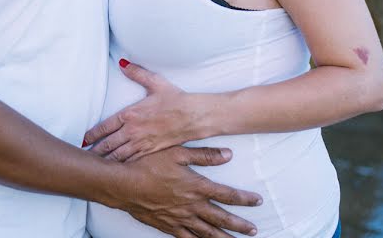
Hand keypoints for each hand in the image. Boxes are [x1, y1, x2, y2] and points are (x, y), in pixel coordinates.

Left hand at [85, 60, 213, 161]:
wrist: (195, 116)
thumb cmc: (176, 99)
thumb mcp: (155, 83)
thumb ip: (137, 73)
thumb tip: (123, 63)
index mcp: (131, 114)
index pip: (105, 127)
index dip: (93, 134)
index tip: (84, 139)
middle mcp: (133, 131)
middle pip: (108, 144)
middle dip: (95, 151)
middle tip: (84, 157)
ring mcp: (142, 143)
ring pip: (119, 155)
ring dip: (106, 160)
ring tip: (95, 166)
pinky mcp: (152, 151)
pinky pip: (133, 161)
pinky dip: (122, 166)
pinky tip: (116, 170)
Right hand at [120, 146, 261, 236]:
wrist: (124, 184)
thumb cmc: (148, 165)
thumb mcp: (177, 152)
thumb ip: (204, 155)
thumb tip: (228, 154)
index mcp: (196, 187)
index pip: (227, 195)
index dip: (244, 199)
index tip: (258, 201)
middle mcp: (191, 206)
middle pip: (221, 218)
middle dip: (239, 225)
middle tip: (254, 230)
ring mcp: (179, 218)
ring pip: (207, 233)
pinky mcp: (167, 225)